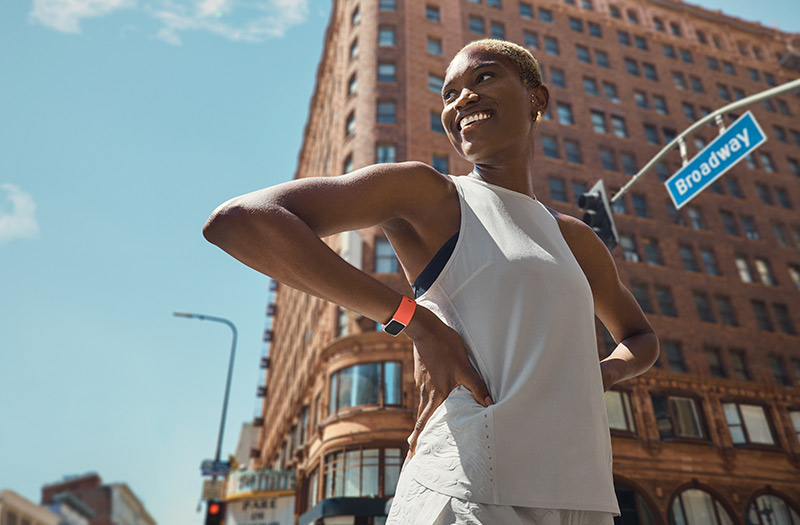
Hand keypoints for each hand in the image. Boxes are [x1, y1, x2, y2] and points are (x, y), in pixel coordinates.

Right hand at [404, 306, 492, 457]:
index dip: (417, 441)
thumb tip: (489, 404)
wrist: (425, 328)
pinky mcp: (422, 374)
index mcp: (435, 395)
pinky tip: (434, 397)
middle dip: (417, 436)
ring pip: (423, 405)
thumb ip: (477, 387)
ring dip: (424, 419)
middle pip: (421, 418)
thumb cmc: (445, 348)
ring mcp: (422, 383)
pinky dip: (427, 401)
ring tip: (427, 428)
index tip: (411, 455)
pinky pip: (425, 392)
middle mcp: (426, 392)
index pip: (423, 424)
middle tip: (413, 450)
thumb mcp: (465, 367)